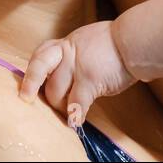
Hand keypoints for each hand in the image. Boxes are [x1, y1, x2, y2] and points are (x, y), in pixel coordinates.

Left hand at [19, 20, 135, 127]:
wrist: (135, 40)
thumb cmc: (118, 44)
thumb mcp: (90, 40)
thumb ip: (76, 53)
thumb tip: (68, 73)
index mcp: (69, 43)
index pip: (42, 52)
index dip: (32, 68)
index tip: (27, 84)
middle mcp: (69, 51)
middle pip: (39, 68)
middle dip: (32, 86)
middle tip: (28, 99)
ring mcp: (78, 65)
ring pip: (56, 91)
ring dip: (60, 106)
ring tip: (69, 112)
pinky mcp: (89, 79)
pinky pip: (76, 102)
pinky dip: (75, 115)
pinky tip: (77, 122)